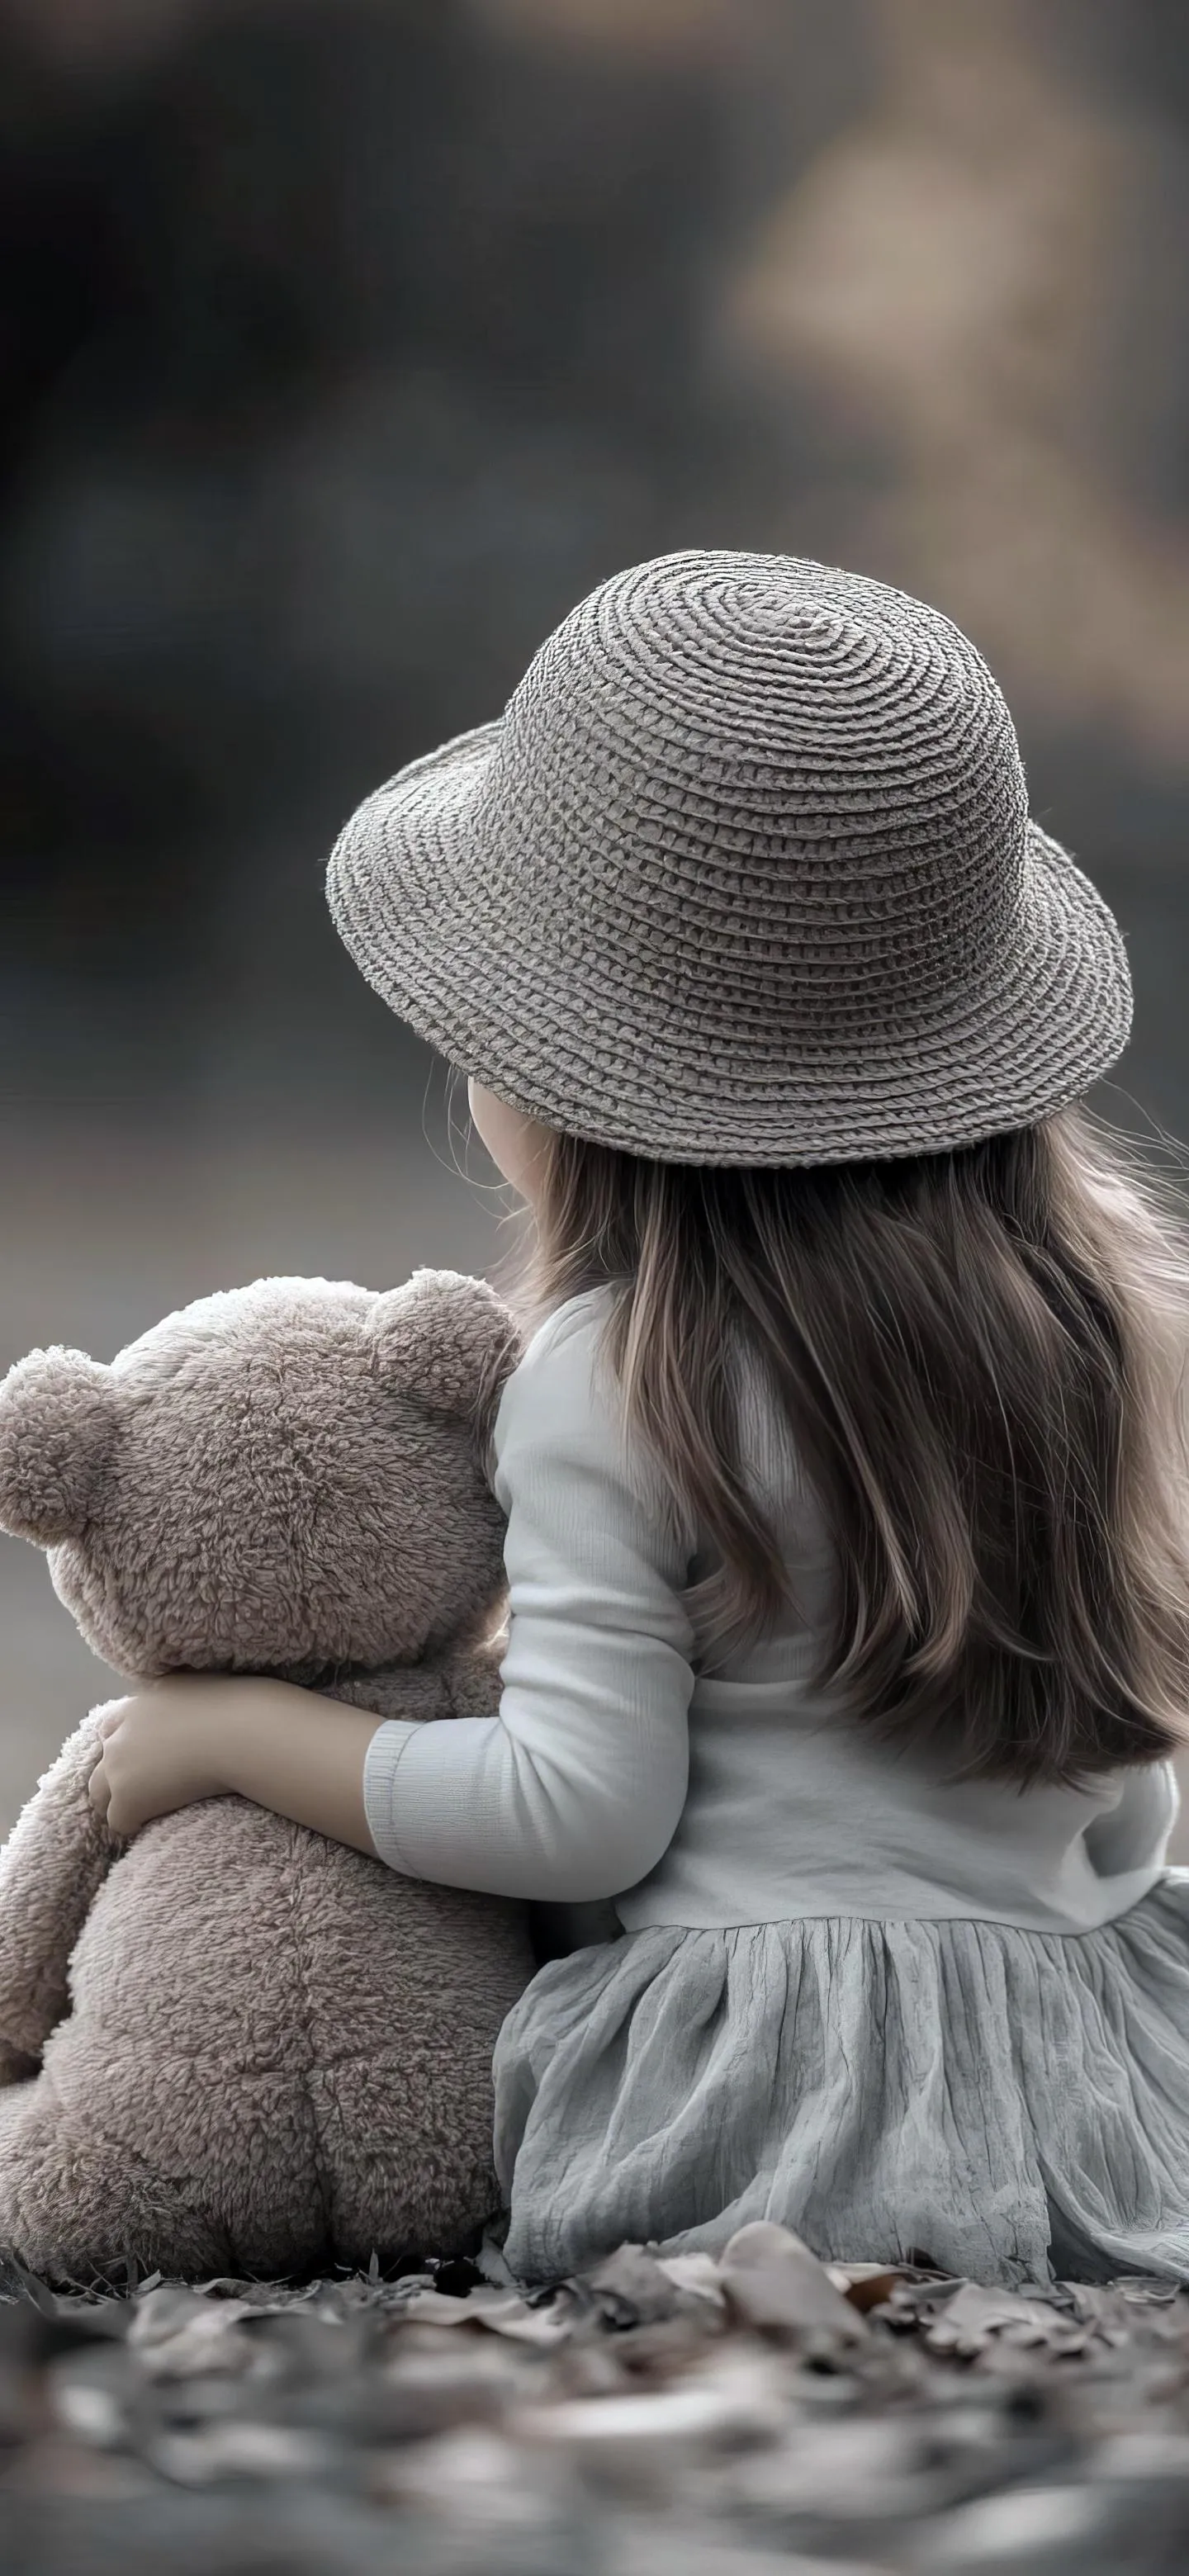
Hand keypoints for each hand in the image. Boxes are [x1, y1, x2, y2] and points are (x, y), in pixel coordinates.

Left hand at [84, 1674, 378, 1855]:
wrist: (244, 1734)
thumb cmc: (247, 1711)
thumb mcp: (214, 1691)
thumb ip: (199, 1699)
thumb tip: (226, 1705)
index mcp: (143, 1700)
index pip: (112, 1726)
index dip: (128, 1746)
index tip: (147, 1761)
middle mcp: (122, 1729)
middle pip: (101, 1761)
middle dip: (117, 1777)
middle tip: (145, 1793)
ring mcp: (119, 1763)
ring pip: (101, 1794)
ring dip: (121, 1804)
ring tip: (149, 1816)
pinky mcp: (127, 1797)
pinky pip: (118, 1822)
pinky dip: (134, 1827)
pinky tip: (156, 1828)